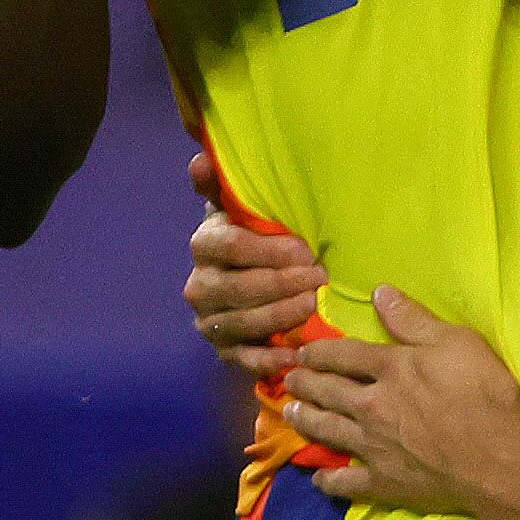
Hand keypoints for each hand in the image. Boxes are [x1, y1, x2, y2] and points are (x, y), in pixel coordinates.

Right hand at [185, 148, 327, 365]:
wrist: (250, 274)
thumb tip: (199, 158)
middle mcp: (200, 285)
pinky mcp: (225, 350)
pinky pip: (244, 360)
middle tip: (319, 277)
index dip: (270, 250)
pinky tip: (297, 355)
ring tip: (313, 305)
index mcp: (206, 245)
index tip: (305, 249)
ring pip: (243, 323)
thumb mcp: (243, 205)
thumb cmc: (257, 232)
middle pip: (239, 288)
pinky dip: (270, 360)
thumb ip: (223, 184)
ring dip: (280, 315)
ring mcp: (210, 321)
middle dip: (283, 283)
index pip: (231, 247)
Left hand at [280, 287, 519, 516]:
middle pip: (329, 392)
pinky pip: (344, 482)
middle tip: (290, 380)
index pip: (345, 355)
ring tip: (291, 414)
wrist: (494, 455)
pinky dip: (328, 480)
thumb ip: (414, 320)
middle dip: (306, 383)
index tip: (304, 351)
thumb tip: (379, 293)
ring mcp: (371, 446)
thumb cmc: (482, 392)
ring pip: (328, 431)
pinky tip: (319, 478)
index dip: (321, 352)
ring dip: (306, 420)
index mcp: (390, 370)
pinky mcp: (380, 480)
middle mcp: (370, 406)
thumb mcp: (456, 342)